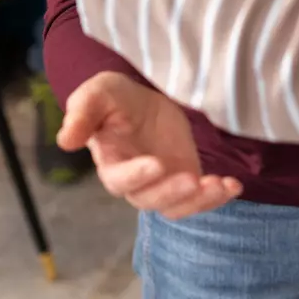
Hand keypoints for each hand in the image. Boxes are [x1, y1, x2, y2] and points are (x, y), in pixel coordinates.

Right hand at [57, 72, 240, 219]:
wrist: (145, 98)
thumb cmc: (116, 97)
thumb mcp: (98, 92)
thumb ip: (82, 113)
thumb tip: (64, 140)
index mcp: (111, 164)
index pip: (119, 180)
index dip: (137, 176)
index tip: (156, 163)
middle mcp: (136, 182)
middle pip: (150, 199)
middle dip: (171, 192)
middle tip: (191, 178)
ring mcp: (163, 184)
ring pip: (177, 206)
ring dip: (199, 200)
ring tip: (220, 185)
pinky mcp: (187, 180)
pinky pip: (200, 199)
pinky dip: (217, 197)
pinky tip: (234, 185)